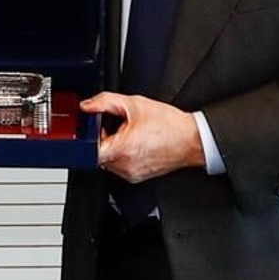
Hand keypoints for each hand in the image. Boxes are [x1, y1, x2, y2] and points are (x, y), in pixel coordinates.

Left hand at [82, 92, 203, 182]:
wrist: (191, 139)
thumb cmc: (169, 125)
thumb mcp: (134, 104)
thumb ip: (105, 102)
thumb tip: (87, 106)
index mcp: (122, 149)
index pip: (89, 149)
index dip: (90, 135)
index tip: (98, 126)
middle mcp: (124, 166)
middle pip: (98, 154)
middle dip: (104, 138)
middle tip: (119, 126)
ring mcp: (130, 174)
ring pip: (108, 161)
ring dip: (113, 147)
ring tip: (130, 135)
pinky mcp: (136, 177)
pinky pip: (119, 166)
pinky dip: (122, 155)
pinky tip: (136, 144)